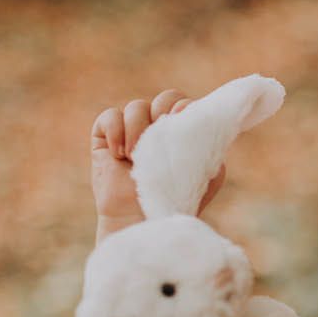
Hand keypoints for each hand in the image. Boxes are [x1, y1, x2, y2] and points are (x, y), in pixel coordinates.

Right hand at [91, 88, 225, 241]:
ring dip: (138, 129)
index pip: (184, 103)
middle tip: (159, 135)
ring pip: (136, 107)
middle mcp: (158, 128)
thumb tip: (213, 121)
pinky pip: (109, 117)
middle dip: (163, 111)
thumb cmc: (180, 198)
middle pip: (163, 98)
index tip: (182, 120)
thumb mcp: (208, 172)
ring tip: (136, 157)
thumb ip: (212, 145)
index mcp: (181, 133)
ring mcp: (131, 132)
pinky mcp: (105, 140)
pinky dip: (115, 130)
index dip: (184, 106)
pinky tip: (119, 154)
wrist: (146, 218)